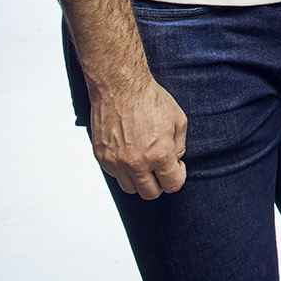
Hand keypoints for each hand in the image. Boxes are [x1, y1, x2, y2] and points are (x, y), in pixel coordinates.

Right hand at [89, 77, 188, 198]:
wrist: (120, 87)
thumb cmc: (151, 100)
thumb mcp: (178, 120)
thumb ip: (179, 146)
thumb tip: (175, 161)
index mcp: (159, 155)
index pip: (172, 185)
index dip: (178, 177)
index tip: (177, 167)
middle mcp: (136, 163)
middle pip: (150, 193)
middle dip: (160, 183)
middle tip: (162, 168)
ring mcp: (116, 162)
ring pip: (130, 188)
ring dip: (141, 180)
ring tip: (146, 161)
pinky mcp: (101, 157)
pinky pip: (115, 175)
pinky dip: (124, 170)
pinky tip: (131, 153)